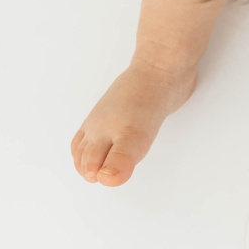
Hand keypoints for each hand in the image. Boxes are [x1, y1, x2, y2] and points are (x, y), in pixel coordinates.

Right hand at [70, 56, 196, 185]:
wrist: (161, 68)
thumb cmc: (146, 102)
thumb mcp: (133, 137)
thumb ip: (120, 161)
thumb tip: (105, 180)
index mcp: (99, 133)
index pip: (87, 160)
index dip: (93, 172)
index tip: (102, 179)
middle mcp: (101, 124)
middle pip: (87, 149)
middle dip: (89, 164)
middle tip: (98, 175)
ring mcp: (111, 113)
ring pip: (93, 136)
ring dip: (91, 151)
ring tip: (99, 162)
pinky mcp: (127, 107)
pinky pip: (110, 123)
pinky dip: (104, 135)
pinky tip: (115, 136)